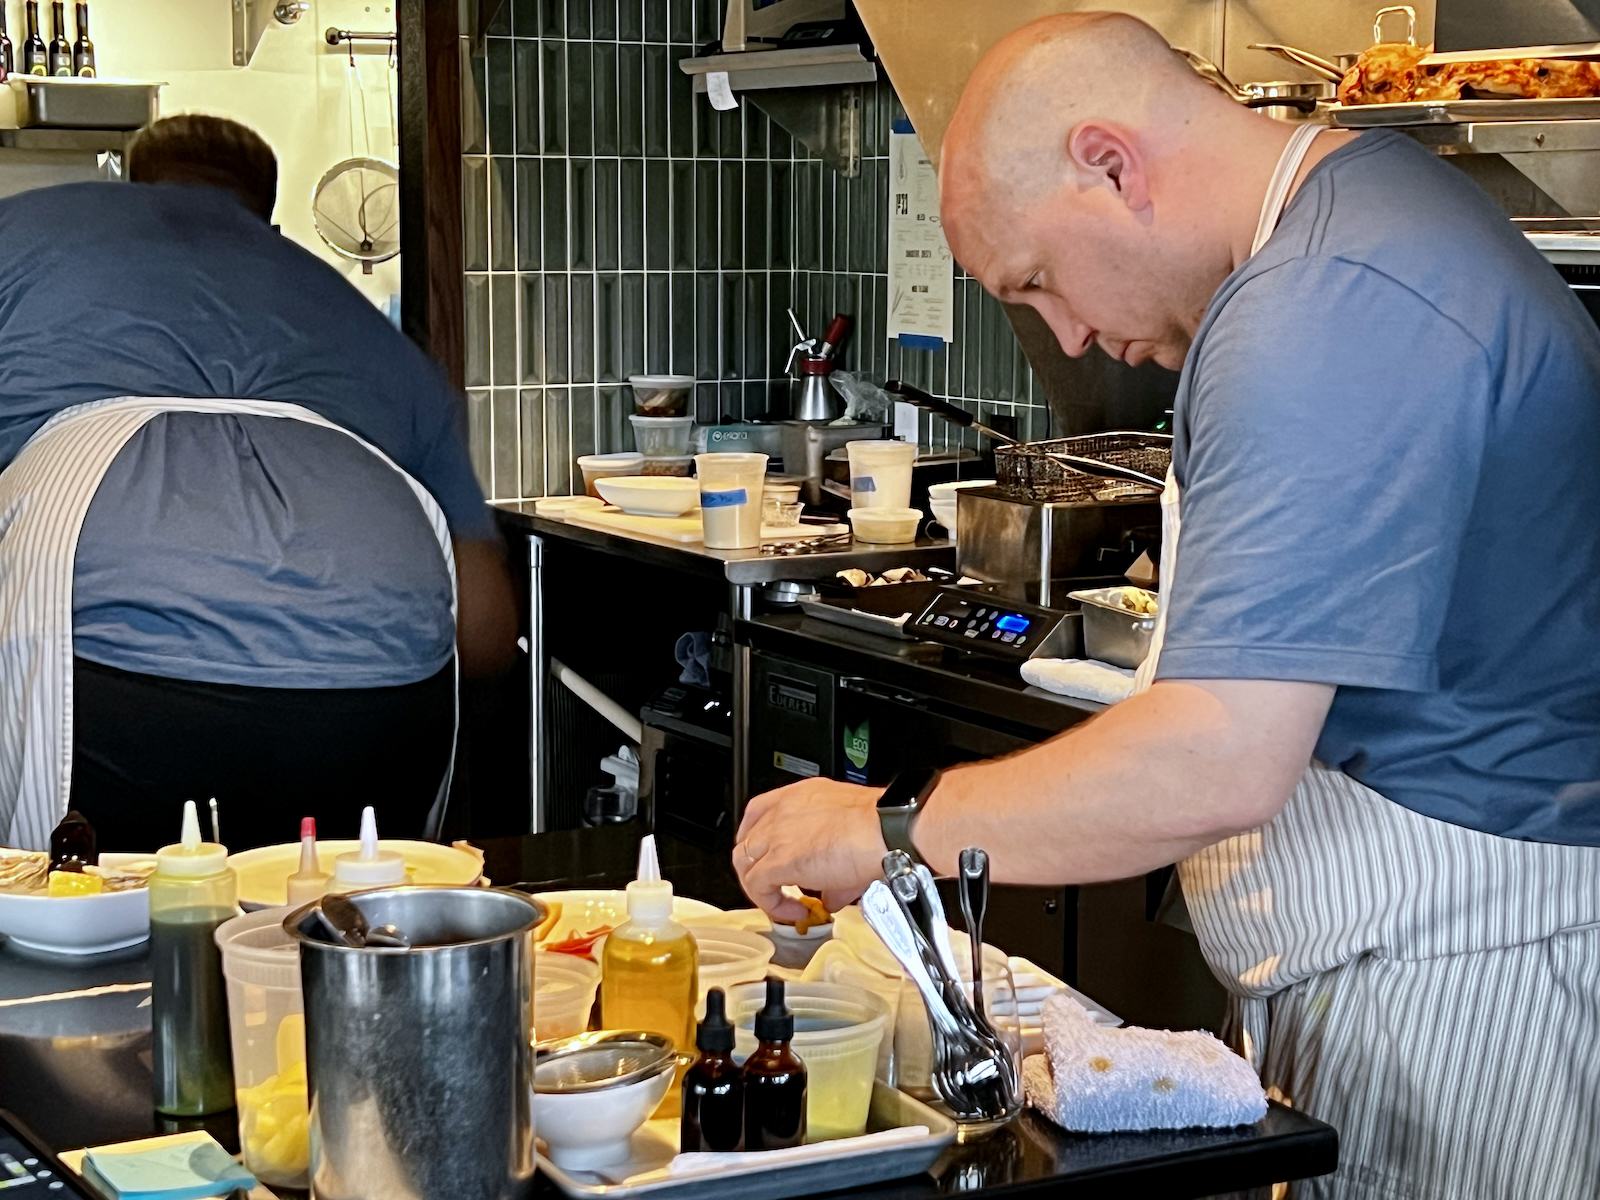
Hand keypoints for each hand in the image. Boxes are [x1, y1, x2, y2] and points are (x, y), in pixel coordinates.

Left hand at [733, 777, 886, 920]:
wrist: (886, 830)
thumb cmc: (878, 825)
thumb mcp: (847, 834)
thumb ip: (831, 863)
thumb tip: (831, 894)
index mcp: (797, 797)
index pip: (759, 813)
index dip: (760, 841)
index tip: (768, 856)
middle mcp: (781, 811)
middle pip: (747, 840)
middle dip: (756, 867)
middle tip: (774, 885)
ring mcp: (776, 834)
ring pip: (744, 862)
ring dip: (759, 886)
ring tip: (781, 903)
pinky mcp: (779, 860)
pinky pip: (756, 886)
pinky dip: (770, 904)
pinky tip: (794, 912)